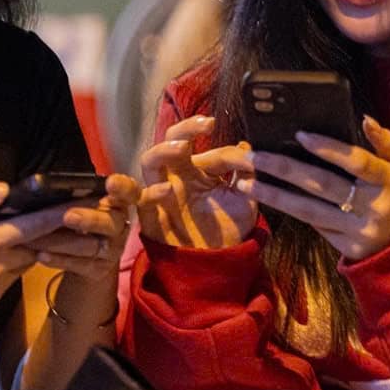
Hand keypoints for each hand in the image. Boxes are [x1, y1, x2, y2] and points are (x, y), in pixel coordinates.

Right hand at [0, 182, 68, 309]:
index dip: (59, 215)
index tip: (82, 204)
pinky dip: (16, 260)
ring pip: (28, 261)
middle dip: (54, 231)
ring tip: (41, 226)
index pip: (33, 227)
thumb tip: (5, 190)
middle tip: (73, 214)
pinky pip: (14, 275)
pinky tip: (7, 247)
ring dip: (33, 245)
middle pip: (38, 246)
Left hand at [27, 173, 140, 301]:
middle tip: (68, 217)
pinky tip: (41, 255)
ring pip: (92, 246)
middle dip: (90, 220)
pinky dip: (59, 260)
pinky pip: (80, 265)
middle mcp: (121, 225)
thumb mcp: (83, 202)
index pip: (129, 191)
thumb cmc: (81, 215)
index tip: (111, 183)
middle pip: (111, 222)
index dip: (123, 188)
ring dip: (64, 242)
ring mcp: (113, 249)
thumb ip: (78, 193)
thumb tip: (49, 184)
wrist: (85, 253)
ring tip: (40, 238)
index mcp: (119, 201)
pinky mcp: (101, 268)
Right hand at [136, 115, 257, 249]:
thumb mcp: (244, 201)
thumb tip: (248, 147)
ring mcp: (161, 195)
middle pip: (170, 141)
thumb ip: (245, 175)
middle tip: (206, 124)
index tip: (246, 155)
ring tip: (182, 148)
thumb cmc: (229, 230)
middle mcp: (175, 176)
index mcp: (196, 170)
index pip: (202, 145)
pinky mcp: (152, 217)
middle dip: (185, 128)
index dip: (224, 147)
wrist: (218, 264)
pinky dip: (150, 192)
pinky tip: (166, 189)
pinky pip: (141, 200)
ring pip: (149, 161)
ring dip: (162, 150)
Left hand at [243, 114, 389, 261]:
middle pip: (323, 185)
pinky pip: (314, 226)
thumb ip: (388, 143)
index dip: (330, 148)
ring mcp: (356, 230)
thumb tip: (364, 119)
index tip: (300, 134)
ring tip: (245, 182)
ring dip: (274, 195)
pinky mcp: (345, 247)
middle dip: (285, 169)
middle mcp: (371, 207)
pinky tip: (267, 198)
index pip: (357, 162)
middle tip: (254, 156)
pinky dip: (290, 211)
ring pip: (309, 211)